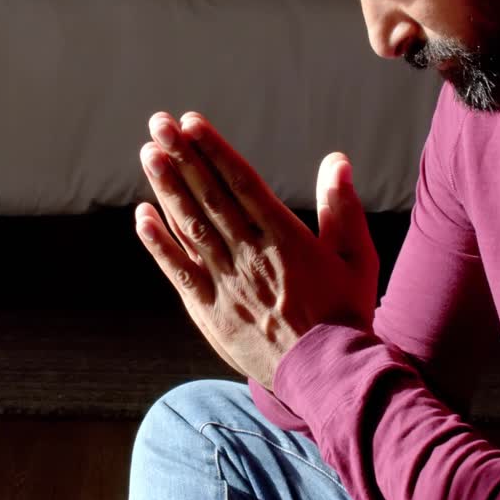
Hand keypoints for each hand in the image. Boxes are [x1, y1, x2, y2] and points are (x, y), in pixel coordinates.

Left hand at [136, 111, 378, 388]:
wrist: (329, 377)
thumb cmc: (345, 313)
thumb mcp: (356, 257)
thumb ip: (343, 208)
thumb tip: (336, 160)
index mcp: (285, 238)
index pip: (242, 183)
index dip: (214, 150)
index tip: (192, 123)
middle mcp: (250, 255)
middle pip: (209, 197)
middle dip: (182, 157)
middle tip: (158, 124)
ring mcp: (226, 283)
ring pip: (190, 227)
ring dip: (167, 188)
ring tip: (148, 153)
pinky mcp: (210, 310)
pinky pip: (179, 272)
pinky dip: (158, 243)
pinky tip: (142, 215)